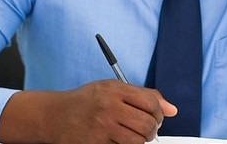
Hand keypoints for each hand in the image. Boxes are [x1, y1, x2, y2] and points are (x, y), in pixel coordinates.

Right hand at [0, 80, 176, 143]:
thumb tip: (172, 109)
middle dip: (152, 130)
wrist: (54, 115)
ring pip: (139, 141)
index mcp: (115, 89)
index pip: (151, 102)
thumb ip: (142, 95)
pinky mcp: (97, 143)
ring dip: (140, 142)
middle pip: (148, 124)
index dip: (159, 112)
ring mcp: (102, 126)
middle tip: (146, 130)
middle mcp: (109, 106)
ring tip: (131, 136)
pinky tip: (118, 140)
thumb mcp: (111, 89)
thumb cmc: (85, 101)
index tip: (156, 117)